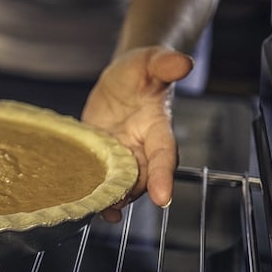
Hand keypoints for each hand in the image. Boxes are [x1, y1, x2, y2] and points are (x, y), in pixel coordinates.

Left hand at [81, 47, 193, 221]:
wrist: (121, 79)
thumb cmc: (140, 71)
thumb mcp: (149, 61)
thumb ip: (164, 64)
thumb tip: (182, 62)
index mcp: (158, 127)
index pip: (164, 155)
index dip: (163, 176)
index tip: (163, 198)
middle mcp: (142, 147)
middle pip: (142, 178)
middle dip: (132, 193)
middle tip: (117, 204)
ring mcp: (121, 155)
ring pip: (122, 184)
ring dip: (114, 198)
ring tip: (102, 209)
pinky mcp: (101, 158)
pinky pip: (102, 179)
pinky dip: (98, 195)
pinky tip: (89, 208)